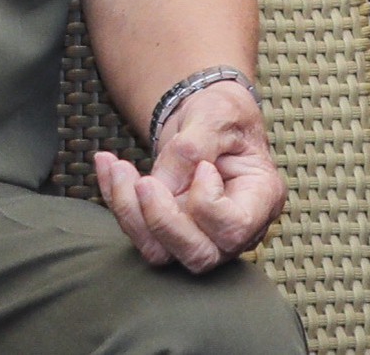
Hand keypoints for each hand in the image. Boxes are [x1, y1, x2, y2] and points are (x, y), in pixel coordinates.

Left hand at [93, 82, 285, 272]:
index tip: (203, 166)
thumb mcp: (217, 114)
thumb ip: (194, 147)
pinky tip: (107, 166)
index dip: (208, 204)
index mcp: (261, 199)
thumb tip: (162, 186)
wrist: (206, 117)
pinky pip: (138, 233)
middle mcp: (235, 230)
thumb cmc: (223, 114)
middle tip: (144, 181)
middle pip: (199, 255)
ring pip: (160, 252)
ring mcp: (201, 237)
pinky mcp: (169, 233)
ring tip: (116, 166)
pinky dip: (116, 201)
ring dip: (130, 211)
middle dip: (162, 220)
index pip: (235, 228)